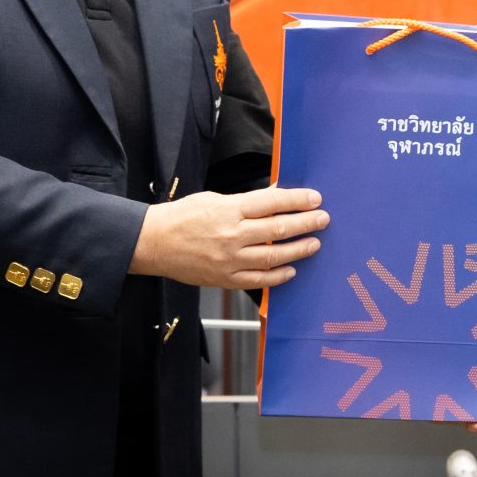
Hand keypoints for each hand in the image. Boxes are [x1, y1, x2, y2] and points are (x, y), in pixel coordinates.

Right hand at [130, 186, 326, 288]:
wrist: (154, 243)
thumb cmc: (183, 216)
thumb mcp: (214, 198)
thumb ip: (247, 200)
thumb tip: (276, 195)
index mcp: (229, 210)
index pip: (272, 202)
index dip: (297, 200)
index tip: (315, 199)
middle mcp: (232, 235)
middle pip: (278, 229)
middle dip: (305, 223)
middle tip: (323, 220)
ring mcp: (229, 260)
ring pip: (273, 257)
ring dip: (298, 250)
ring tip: (314, 244)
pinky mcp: (224, 279)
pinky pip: (258, 281)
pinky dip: (277, 276)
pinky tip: (291, 270)